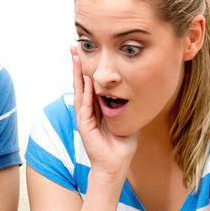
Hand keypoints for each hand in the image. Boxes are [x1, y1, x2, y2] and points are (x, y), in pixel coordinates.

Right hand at [72, 46, 136, 180]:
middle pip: (81, 82)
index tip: (88, 51)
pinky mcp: (84, 125)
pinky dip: (85, 92)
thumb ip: (125, 105)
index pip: (90, 83)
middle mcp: (88, 110)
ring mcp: (84, 117)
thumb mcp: (125, 118)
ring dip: (77, 73)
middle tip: (74, 46)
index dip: (88, 68)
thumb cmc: (121, 145)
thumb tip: (134, 91)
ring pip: (79, 90)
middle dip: (78, 64)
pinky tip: (86, 79)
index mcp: (97, 107)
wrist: (115, 164)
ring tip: (76, 56)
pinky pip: (84, 105)